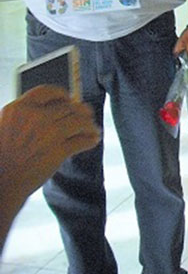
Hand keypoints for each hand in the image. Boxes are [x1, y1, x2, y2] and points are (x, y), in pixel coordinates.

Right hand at [0, 86, 99, 200]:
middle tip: (87, 116)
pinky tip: (93, 140)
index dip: (62, 95)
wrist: (0, 182)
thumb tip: (58, 108)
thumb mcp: (6, 127)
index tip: (70, 100)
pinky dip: (91, 139)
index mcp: (18, 109)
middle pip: (68, 107)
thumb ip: (27, 116)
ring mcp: (49, 132)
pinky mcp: (59, 150)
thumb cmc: (3, 158)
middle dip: (80, 112)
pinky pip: (84, 139)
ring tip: (92, 131)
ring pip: (80, 121)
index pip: (48, 91)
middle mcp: (35, 116)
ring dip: (89, 126)